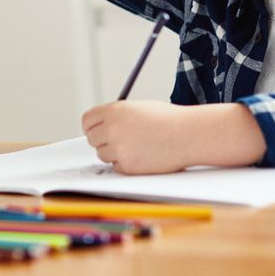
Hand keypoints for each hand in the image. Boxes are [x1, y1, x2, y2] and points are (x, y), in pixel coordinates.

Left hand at [82, 101, 265, 173]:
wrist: (187, 135)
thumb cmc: (166, 120)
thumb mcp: (136, 108)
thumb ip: (115, 116)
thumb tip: (97, 127)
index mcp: (113, 111)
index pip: (87, 121)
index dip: (93, 126)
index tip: (99, 130)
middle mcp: (111, 129)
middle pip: (92, 138)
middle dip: (103, 140)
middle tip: (120, 139)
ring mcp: (118, 148)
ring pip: (103, 154)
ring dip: (114, 153)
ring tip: (137, 146)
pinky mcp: (126, 166)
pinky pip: (116, 166)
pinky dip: (126, 163)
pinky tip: (143, 155)